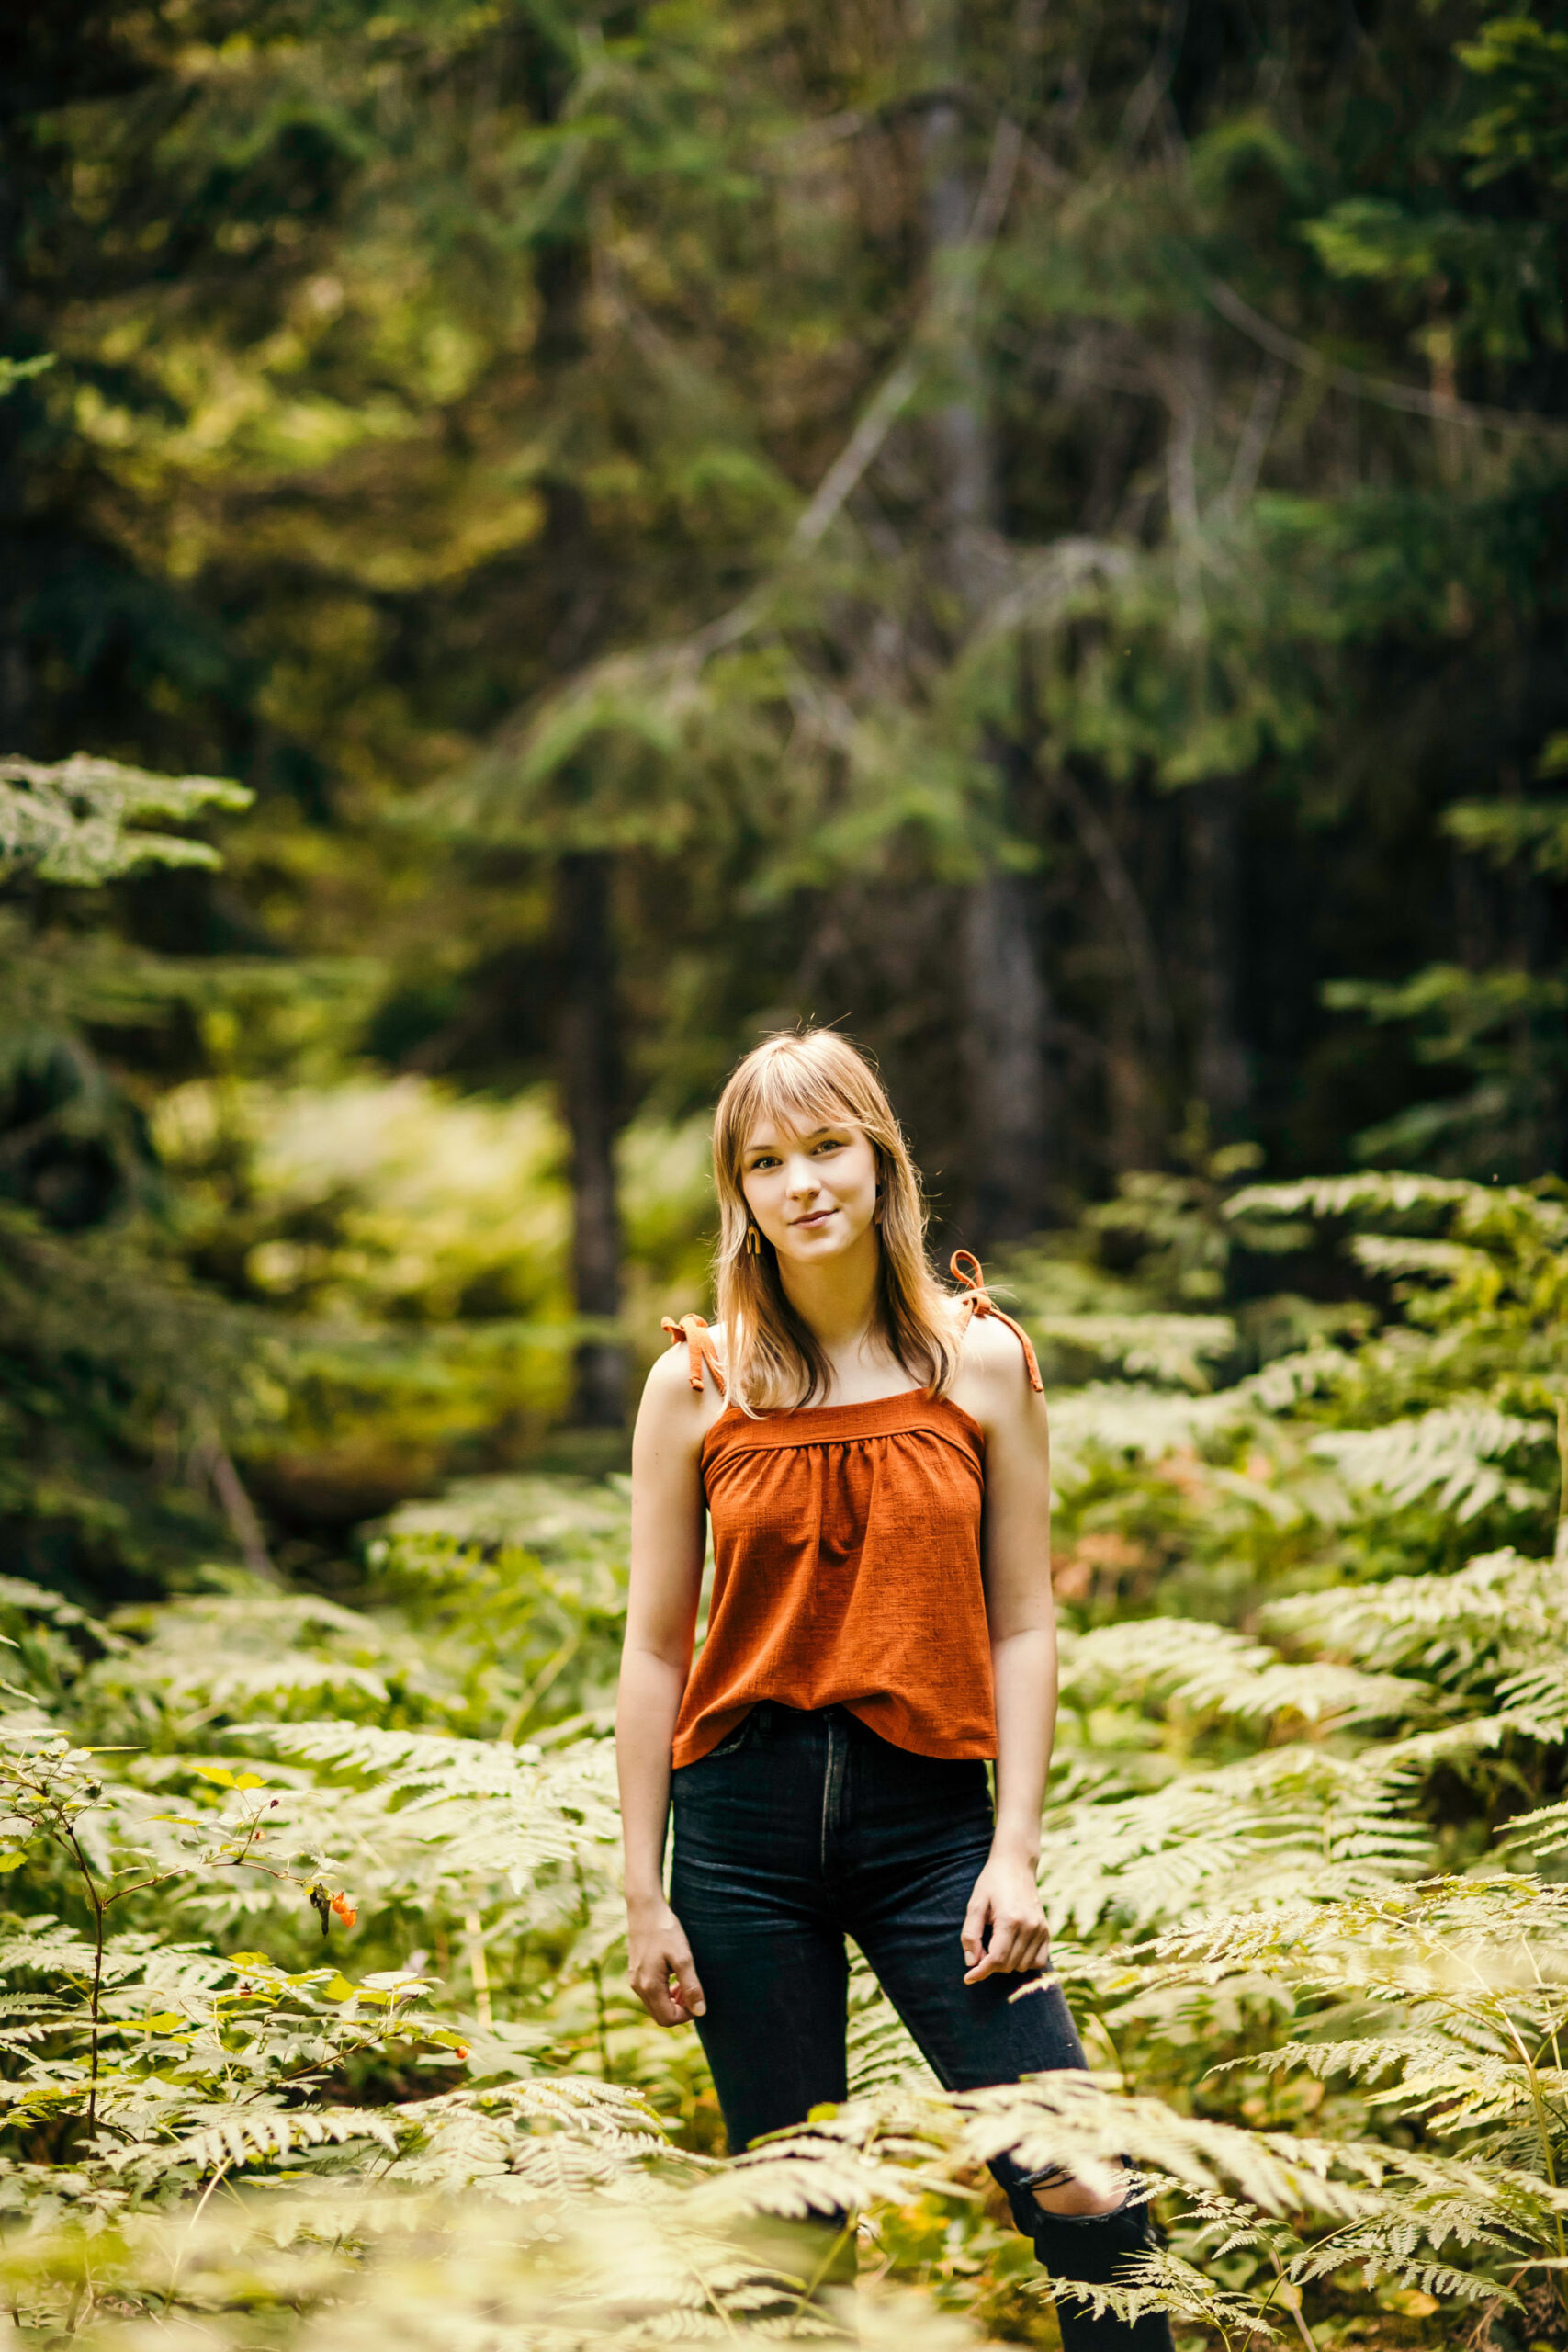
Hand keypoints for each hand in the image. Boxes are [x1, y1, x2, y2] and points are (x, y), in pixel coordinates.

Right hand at [626, 1894, 706, 2025]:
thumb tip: (701, 2012)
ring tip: (686, 1984)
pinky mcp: (635, 1972)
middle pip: (660, 2016)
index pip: (668, 2019)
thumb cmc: (666, 1930)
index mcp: (649, 1986)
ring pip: (655, 2005)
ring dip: (673, 2001)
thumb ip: (691, 1986)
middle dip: (680, 2010)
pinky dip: (665, 1993)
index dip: (686, 2015)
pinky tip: (674, 1977)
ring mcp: (634, 1980)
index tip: (698, 1999)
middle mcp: (638, 1987)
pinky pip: (650, 1994)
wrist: (645, 1909)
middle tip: (693, 1992)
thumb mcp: (683, 1958)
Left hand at [961, 1849, 1049, 1983]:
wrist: (1016, 1864)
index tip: (968, 1978)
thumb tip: (971, 1962)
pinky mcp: (1046, 1930)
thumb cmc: (992, 1882)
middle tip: (979, 1950)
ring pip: (1022, 1966)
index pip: (996, 1959)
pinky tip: (1013, 1950)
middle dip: (990, 1965)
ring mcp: (1041, 1929)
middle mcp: (1029, 1927)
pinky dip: (1025, 1962)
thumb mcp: (975, 1903)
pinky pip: (1038, 1961)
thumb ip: (971, 1934)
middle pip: (1008, 1965)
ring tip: (996, 1944)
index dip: (980, 1972)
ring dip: (1006, 1963)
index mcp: (1010, 1920)